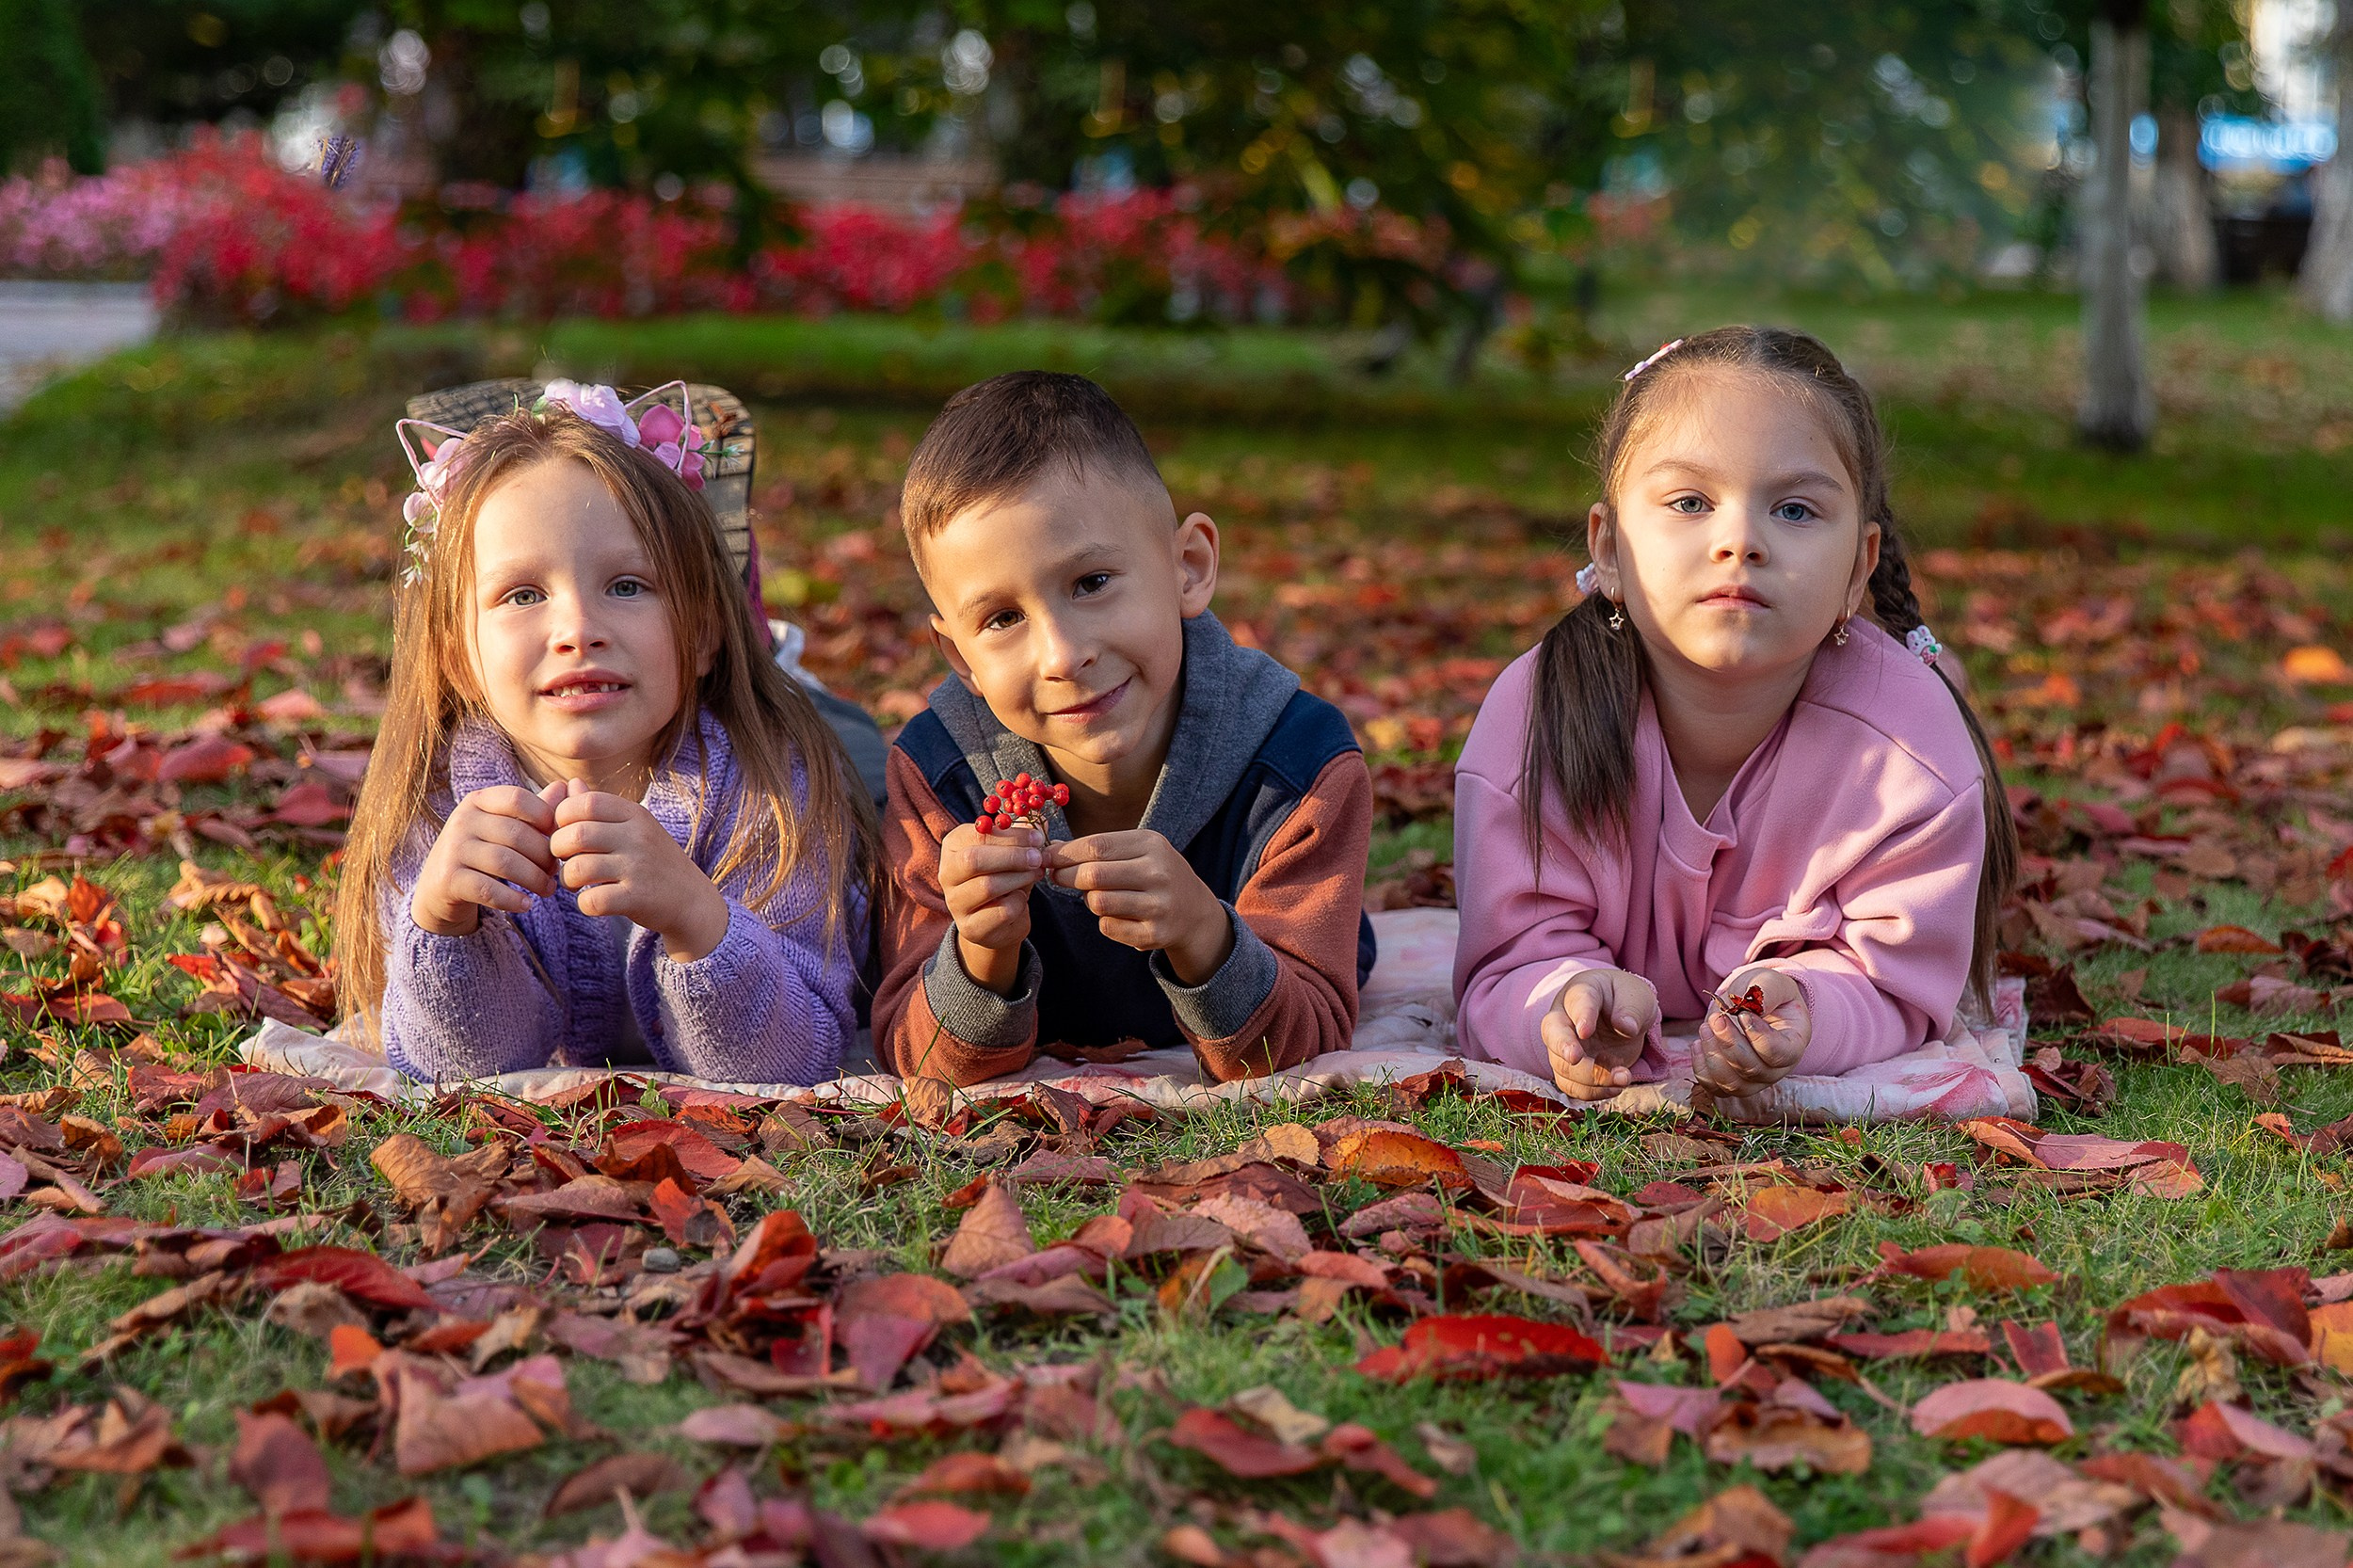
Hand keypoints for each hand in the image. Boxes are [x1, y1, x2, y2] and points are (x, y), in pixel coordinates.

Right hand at [411, 782, 562, 936]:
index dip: (545, 817)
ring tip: (548, 889)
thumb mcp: (504, 825)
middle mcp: (462, 820)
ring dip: (534, 879)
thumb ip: (535, 809)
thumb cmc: (484, 850)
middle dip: (545, 856)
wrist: (439, 886)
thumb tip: (567, 786)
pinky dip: (512, 900)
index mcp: (478, 800)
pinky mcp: (448, 880)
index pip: (517, 798)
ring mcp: (452, 849)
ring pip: (505, 863)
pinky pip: (488, 890)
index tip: (558, 838)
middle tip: (556, 871)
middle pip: (516, 834)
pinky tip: (527, 904)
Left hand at [547, 781, 729, 962]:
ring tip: (575, 883)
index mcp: (636, 814)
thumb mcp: (635, 827)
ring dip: (567, 878)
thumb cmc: (654, 861)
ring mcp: (639, 868)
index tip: (566, 832)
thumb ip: (601, 808)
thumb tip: (571, 783)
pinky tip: (593, 901)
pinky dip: (584, 904)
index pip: (585, 802)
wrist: (693, 900)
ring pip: (578, 868)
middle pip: (576, 834)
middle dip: (558, 849)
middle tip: (566, 859)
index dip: (563, 817)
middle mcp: (639, 837)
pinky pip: (592, 900)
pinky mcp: (638, 899)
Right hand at [940, 820, 1044, 994]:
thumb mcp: (1013, 853)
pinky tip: (1022, 898)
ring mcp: (954, 902)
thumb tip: (1042, 821)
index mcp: (954, 846)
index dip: (1011, 835)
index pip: (978, 834)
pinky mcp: (969, 927)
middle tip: (1038, 857)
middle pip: (974, 859)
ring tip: (1036, 874)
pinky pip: (1000, 911)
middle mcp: (947, 873)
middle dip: (1012, 856)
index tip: (1038, 837)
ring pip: (987, 886)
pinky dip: (1018, 902)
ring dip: (1019, 878)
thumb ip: (1024, 837)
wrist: (999, 922)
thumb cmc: (1004, 878)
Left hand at [1046, 831, 1231, 984]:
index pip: (1096, 846)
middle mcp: (1159, 873)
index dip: (1065, 854)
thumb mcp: (1137, 850)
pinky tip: (1115, 915)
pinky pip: (1108, 927)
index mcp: (1152, 844)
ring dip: (1087, 900)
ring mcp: (1158, 906)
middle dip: (1065, 876)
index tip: (1047, 858)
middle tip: (1055, 877)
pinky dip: (1103, 921)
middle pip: (1093, 875)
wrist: (1194, 911)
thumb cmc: (1154, 873)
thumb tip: (1051, 849)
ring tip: (1094, 895)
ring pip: (1098, 903)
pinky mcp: (1154, 934)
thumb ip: (1097, 848)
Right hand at [1542, 968, 1657, 1100]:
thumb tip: (1626, 1027)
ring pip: (1563, 1066)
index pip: (1577, 1001)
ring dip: (1591, 1078)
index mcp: (1580, 992)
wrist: (1619, 1016)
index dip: (1580, 1016)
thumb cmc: (1625, 1000)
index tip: (1585, 1031)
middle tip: (1575, 1058)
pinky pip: (1571, 1086)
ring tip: (1624, 1077)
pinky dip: (1592, 1092)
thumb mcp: (1637, 997)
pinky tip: (1615, 1087)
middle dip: (1563, 1047)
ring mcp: (1562, 1046)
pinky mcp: (1570, 1070)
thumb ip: (1632, 1009)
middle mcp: (1563, 1019)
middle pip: (1553, 1033)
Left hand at [1693, 966, 1809, 1106]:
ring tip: (1705, 1028)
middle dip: (1729, 1043)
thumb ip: (1764, 992)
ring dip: (1713, 1056)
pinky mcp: (1732, 1082)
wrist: (1752, 1003)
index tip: (1743, 1015)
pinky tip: (1697, 1043)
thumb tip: (1746, 1007)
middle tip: (1716, 1018)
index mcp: (1794, 1044)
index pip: (1780, 1054)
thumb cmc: (1766, 993)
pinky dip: (1701, 1068)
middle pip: (1753, 1070)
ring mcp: (1755, 1080)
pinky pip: (1714, 1087)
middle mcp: (1777, 1069)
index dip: (1758, 1037)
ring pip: (1732, 1084)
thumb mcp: (1770, 983)